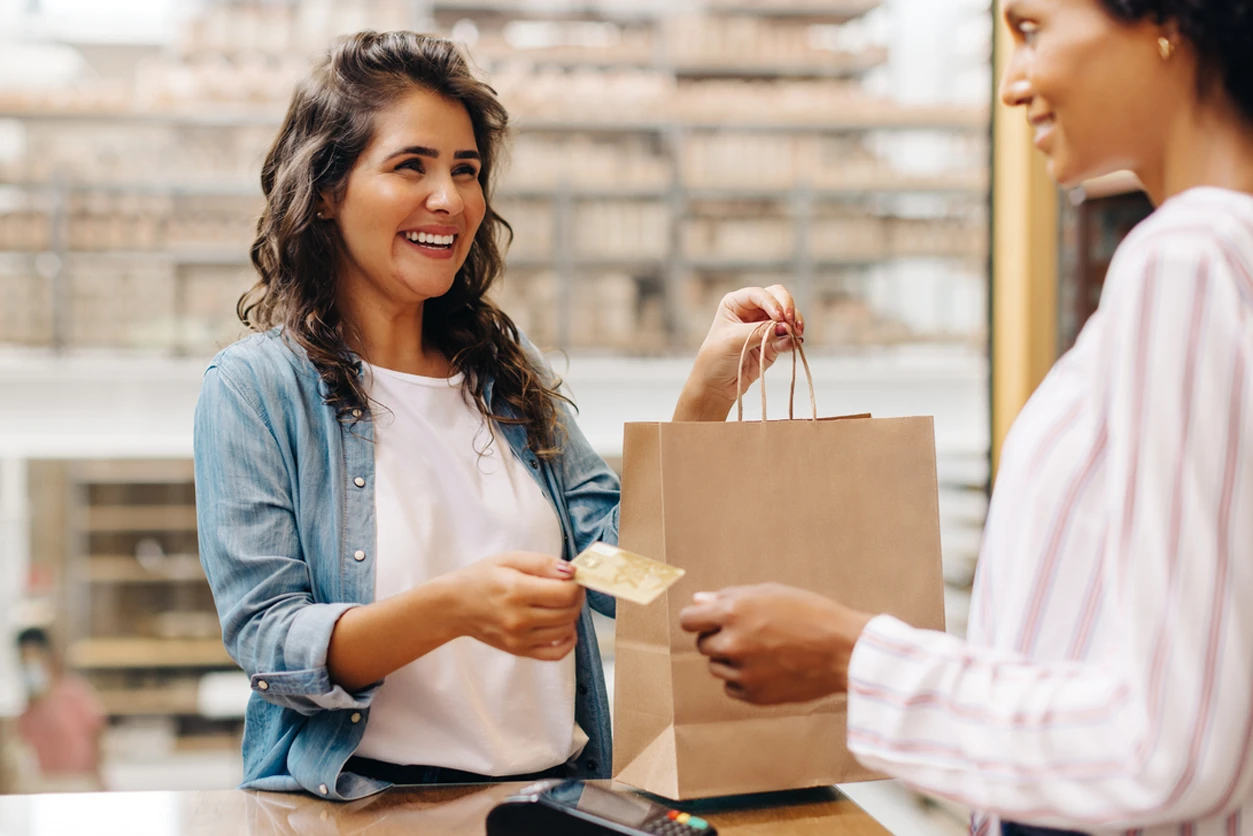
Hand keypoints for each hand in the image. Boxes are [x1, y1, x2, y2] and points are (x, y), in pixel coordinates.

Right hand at [450, 552, 584, 660]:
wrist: (454, 606)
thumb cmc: (481, 578)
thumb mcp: (509, 559)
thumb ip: (542, 563)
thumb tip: (572, 571)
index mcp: (517, 591)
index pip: (566, 593)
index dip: (577, 584)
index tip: (573, 577)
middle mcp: (520, 619)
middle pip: (568, 612)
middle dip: (576, 598)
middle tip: (569, 588)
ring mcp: (520, 639)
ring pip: (565, 630)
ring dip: (571, 615)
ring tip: (560, 603)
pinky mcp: (519, 651)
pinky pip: (555, 653)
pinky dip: (567, 641)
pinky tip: (563, 628)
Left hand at [674, 286, 805, 421]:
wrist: (716, 385)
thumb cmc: (715, 359)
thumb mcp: (733, 341)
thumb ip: (759, 332)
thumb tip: (785, 328)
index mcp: (736, 303)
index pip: (759, 294)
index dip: (772, 302)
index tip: (779, 316)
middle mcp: (752, 311)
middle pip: (778, 297)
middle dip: (788, 307)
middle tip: (792, 322)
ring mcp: (764, 326)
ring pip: (787, 316)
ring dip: (794, 323)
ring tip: (796, 334)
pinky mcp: (774, 343)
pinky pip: (788, 337)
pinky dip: (794, 339)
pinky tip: (795, 343)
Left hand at [678, 584, 871, 704]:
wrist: (844, 651)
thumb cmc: (811, 614)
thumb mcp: (770, 593)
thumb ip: (729, 597)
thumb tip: (698, 600)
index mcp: (733, 612)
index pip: (688, 619)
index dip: (698, 618)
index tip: (708, 620)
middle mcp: (733, 642)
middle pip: (703, 645)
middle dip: (718, 638)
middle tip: (750, 634)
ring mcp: (743, 671)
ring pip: (716, 667)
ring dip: (731, 660)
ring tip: (764, 651)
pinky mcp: (754, 695)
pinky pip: (732, 687)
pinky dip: (743, 680)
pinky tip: (769, 669)